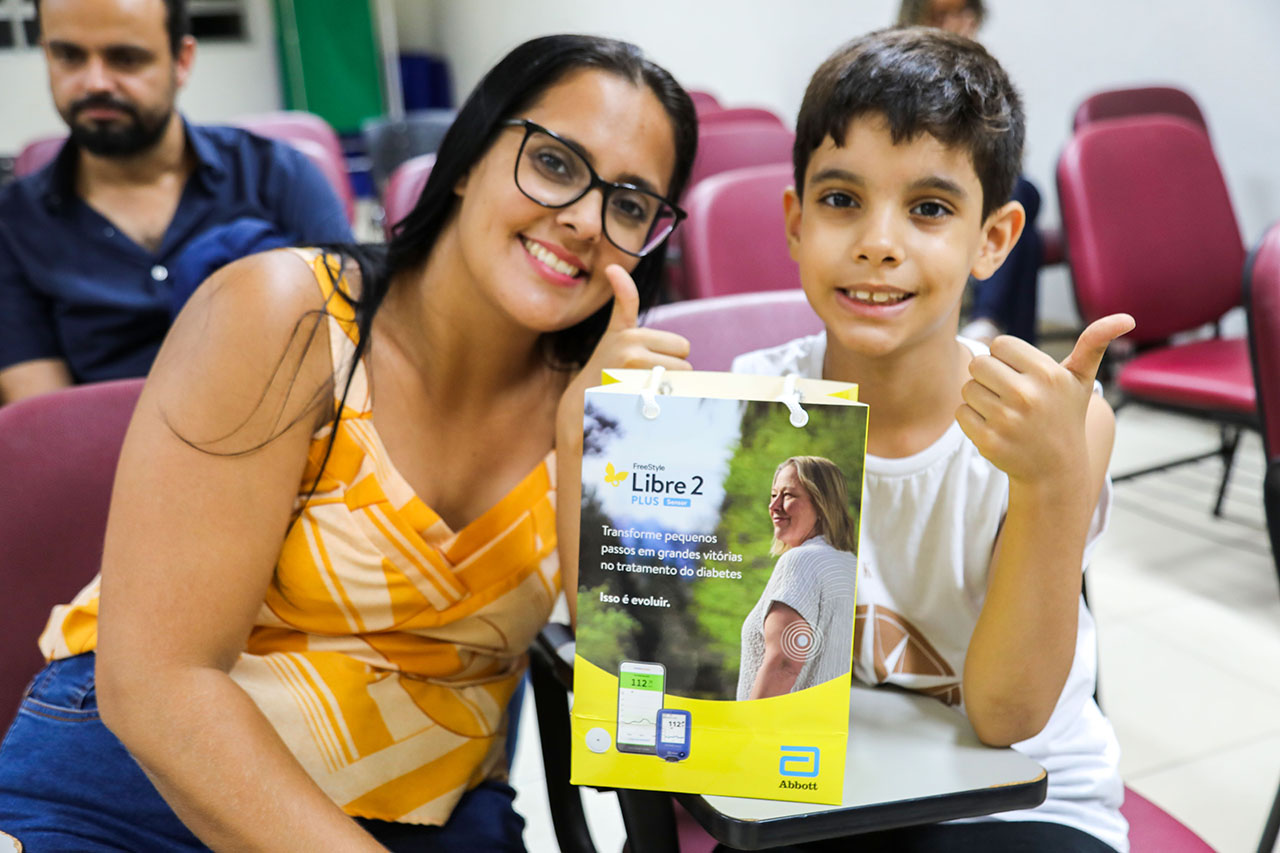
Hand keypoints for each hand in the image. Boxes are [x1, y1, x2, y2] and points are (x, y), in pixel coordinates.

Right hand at [556, 265, 691, 443]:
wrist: (582, 402)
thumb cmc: (607, 364)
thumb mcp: (615, 331)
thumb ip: (624, 300)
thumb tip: (612, 267)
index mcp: (631, 334)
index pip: (682, 347)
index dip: (671, 354)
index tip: (647, 357)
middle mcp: (631, 351)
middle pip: (685, 364)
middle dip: (670, 371)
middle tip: (644, 376)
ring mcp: (633, 375)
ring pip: (679, 382)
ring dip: (667, 388)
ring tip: (642, 388)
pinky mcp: (635, 396)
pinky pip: (670, 397)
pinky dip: (665, 402)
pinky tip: (645, 402)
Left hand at [955, 314, 1133, 486]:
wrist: (1054, 470)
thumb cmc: (1065, 416)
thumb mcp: (1081, 381)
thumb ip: (1094, 344)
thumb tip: (1126, 318)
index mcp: (1048, 374)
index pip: (999, 344)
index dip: (1007, 358)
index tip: (1022, 375)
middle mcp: (1027, 396)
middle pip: (978, 363)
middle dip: (989, 376)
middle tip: (1008, 392)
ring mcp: (1006, 420)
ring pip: (968, 388)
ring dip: (979, 397)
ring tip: (1003, 410)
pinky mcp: (988, 441)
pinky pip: (961, 412)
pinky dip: (971, 418)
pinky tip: (993, 426)